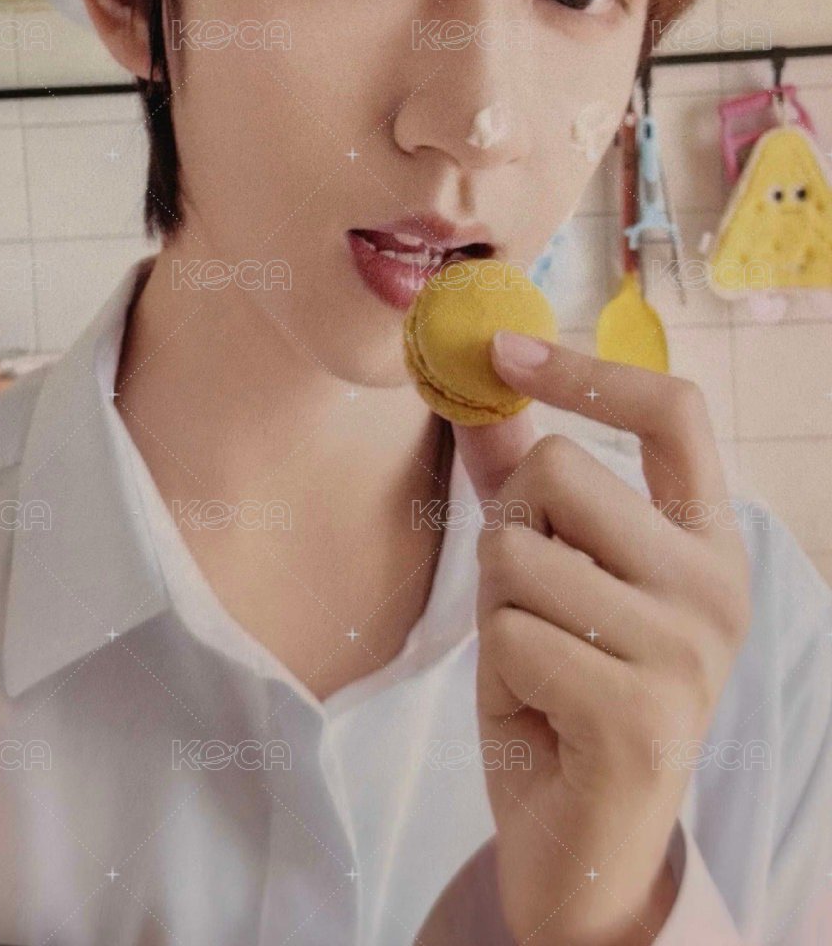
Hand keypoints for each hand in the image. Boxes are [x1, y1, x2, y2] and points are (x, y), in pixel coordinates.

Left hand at [451, 332, 751, 945]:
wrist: (583, 845)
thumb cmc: (564, 693)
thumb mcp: (549, 574)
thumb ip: (521, 482)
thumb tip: (477, 385)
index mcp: (708, 541)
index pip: (675, 411)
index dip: (587, 367)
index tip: (505, 349)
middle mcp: (717, 588)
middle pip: (561, 468)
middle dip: (509, 528)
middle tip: (530, 602)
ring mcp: (687, 654)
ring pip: (519, 551)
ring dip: (497, 607)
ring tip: (537, 659)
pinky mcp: (639, 716)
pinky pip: (512, 634)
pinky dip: (501, 669)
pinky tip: (541, 711)